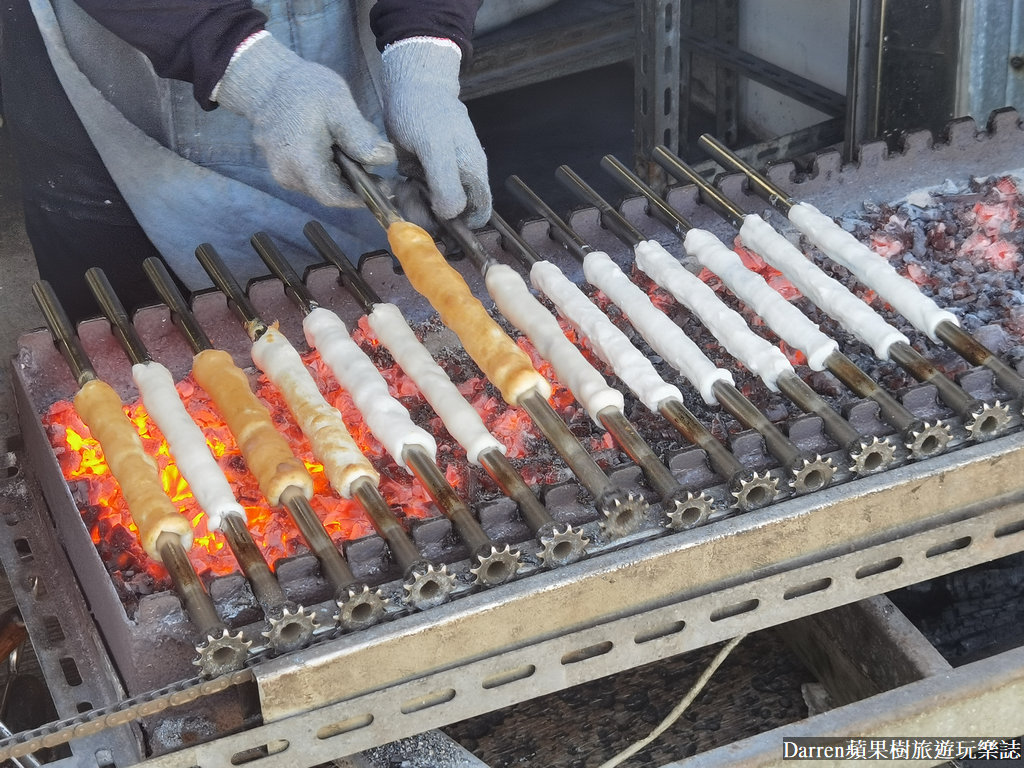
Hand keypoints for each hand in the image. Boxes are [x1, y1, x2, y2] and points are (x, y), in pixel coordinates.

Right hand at [215, 34, 394, 206]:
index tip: (384, 187)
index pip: (333, 196)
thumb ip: (361, 137)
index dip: (360, 197)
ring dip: (343, 171)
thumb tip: (386, 159)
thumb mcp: (339, 106)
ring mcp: (281, 173)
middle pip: (331, 191)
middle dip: (355, 178)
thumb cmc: (303, 89)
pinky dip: (330, 166)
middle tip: (371, 152)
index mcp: (300, 160)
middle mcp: (287, 174)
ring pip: (322, 184)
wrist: (267, 80)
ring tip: (350, 140)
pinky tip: (334, 142)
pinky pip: (312, 176)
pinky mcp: (282, 169)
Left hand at [380, 38, 491, 228]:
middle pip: (452, 215)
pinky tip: (400, 181)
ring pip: (432, 207)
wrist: (411, 83)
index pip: (479, 214)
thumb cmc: (425, 112)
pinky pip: (419, 194)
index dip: (461, 225)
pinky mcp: (424, 171)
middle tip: (410, 197)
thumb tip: (453, 214)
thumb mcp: (435, 147)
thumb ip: (447, 182)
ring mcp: (441, 176)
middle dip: (430, 215)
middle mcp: (461, 179)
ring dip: (415, 204)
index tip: (436, 220)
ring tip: (403, 186)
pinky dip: (408, 194)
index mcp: (473, 174)